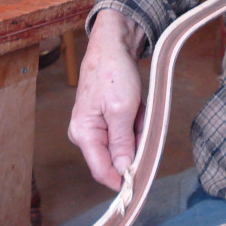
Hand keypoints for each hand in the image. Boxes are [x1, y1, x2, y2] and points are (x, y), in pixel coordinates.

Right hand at [70, 11, 145, 189]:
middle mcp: (85, 133)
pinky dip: (136, 121)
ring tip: (137, 108)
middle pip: (116, 157)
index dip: (122, 179)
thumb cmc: (113, 73)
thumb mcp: (122, 110)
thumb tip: (122, 171)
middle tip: (140, 120)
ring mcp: (95, 127)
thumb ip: (122, 143)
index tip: (142, 180)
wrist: (113, 45)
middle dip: (134, 143)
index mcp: (83, 133)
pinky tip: (136, 106)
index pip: (101, 170)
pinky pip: (126, 131)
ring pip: (124, 144)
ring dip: (137, 130)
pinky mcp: (105, 119)